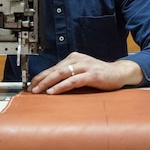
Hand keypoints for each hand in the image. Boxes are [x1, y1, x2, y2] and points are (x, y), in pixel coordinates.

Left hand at [27, 52, 144, 94]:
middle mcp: (77, 60)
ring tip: (39, 90)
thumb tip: (51, 85)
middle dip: (41, 79)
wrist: (119, 73)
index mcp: (73, 58)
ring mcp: (85, 66)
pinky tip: (54, 91)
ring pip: (62, 74)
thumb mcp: (81, 72)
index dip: (41, 76)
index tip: (31, 85)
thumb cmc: (99, 75)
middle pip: (55, 70)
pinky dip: (62, 86)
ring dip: (48, 83)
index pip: (53, 67)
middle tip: (31, 88)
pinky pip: (73, 80)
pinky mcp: (91, 75)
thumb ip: (69, 75)